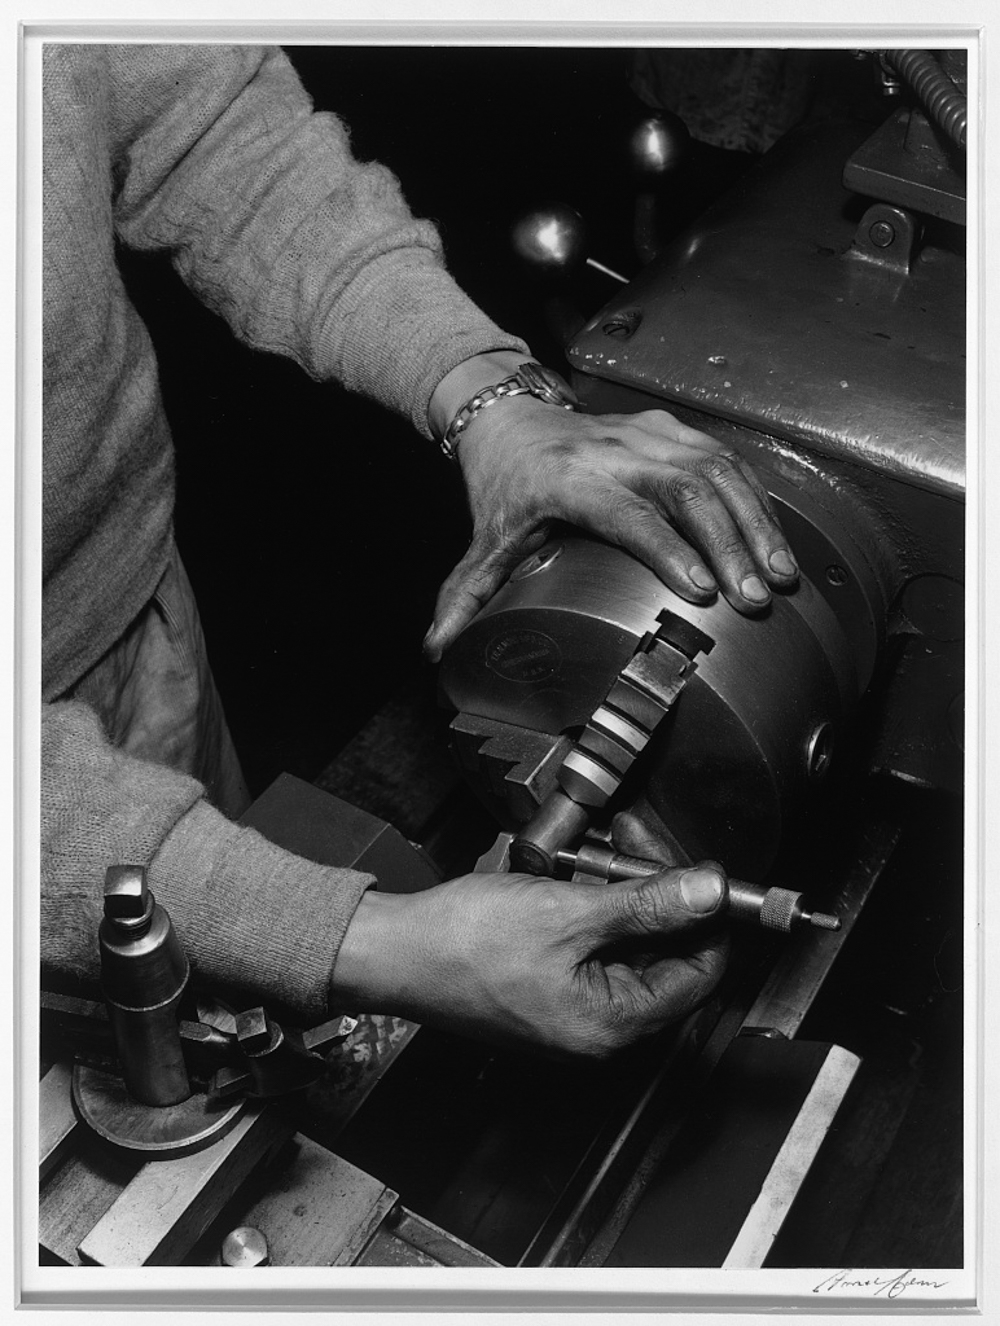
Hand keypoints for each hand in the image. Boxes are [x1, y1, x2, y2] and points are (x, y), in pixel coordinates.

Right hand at [330, 863, 728, 1057]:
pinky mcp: (548, 990)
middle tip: (640, 847)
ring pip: (626, 948)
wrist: (395, 952)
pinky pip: (592, 949)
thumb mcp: (569, 913)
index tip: (702, 875)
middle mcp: (598, 1028)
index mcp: (613, 1024)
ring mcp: (572, 1011)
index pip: (700, 974)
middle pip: (664, 958)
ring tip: (603, 856)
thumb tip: (709, 892)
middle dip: (659, 897)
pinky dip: (594, 911)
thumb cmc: (463, 945)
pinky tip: (576, 879)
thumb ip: (647, 904)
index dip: (708, 919)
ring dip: (624, 898)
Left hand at [423, 363, 796, 660]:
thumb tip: (436, 650)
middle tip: (758, 596)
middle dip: (730, 544)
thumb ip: (465, 596)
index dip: (667, 550)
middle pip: (687, 488)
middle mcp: (614, 450)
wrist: (510, 416)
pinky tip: (774, 542)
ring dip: (754, 523)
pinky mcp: (673, 429)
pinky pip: (726, 460)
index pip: (627, 514)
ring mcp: (649, 433)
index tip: (702, 591)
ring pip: (717, 469)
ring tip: (780, 575)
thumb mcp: (484, 541)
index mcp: (567, 480)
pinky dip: (755, 501)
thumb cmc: (504, 486)